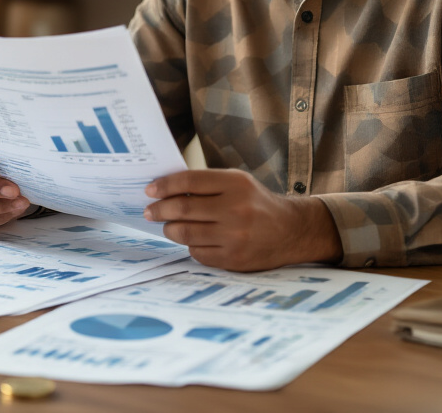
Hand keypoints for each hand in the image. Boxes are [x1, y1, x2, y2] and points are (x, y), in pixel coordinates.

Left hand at [144, 169, 342, 270]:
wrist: (292, 231)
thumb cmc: (257, 203)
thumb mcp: (238, 183)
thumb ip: (207, 185)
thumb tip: (166, 190)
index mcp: (236, 183)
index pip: (189, 181)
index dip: (164, 185)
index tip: (149, 190)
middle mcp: (236, 209)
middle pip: (183, 209)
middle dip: (159, 210)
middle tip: (149, 211)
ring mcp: (235, 236)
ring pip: (185, 233)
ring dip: (169, 229)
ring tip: (167, 226)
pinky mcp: (234, 259)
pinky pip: (198, 253)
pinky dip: (189, 245)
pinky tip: (191, 240)